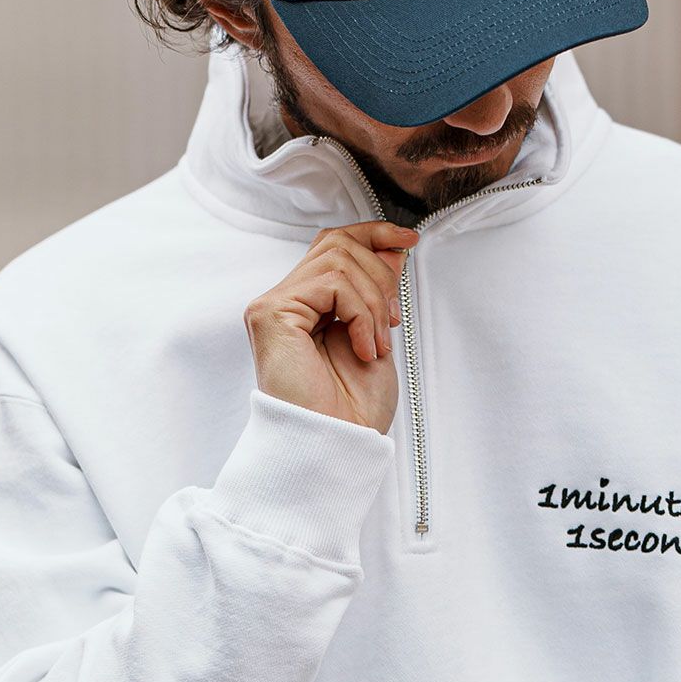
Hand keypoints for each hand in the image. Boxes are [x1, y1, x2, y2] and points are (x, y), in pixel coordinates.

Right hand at [244, 220, 417, 435]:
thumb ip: (376, 292)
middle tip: (391, 320)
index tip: (409, 240)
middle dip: (379, 276)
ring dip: (373, 301)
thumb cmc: (353, 408)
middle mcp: (284, 302)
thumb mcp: (376, 335)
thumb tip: (393, 247)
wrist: (338, 447)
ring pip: (337, 260)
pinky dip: (359, 312)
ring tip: (377, 344)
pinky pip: (331, 283)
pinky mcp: (271, 314)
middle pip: (337, 244)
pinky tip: (363, 349)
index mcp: (306, 306)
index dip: (372, 234)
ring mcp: (273, 307)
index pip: (332, 245)